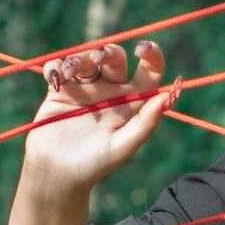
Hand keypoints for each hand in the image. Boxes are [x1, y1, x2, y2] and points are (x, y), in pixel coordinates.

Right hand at [24, 39, 180, 192]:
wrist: (57, 174)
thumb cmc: (95, 164)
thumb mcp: (123, 146)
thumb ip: (145, 123)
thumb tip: (167, 96)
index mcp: (133, 102)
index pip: (149, 70)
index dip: (152, 54)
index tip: (143, 50)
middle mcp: (112, 91)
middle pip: (115, 57)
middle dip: (107, 51)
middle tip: (98, 58)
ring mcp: (86, 89)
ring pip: (86, 58)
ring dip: (79, 58)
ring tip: (69, 73)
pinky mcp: (61, 90)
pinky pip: (58, 67)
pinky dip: (56, 67)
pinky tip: (57, 81)